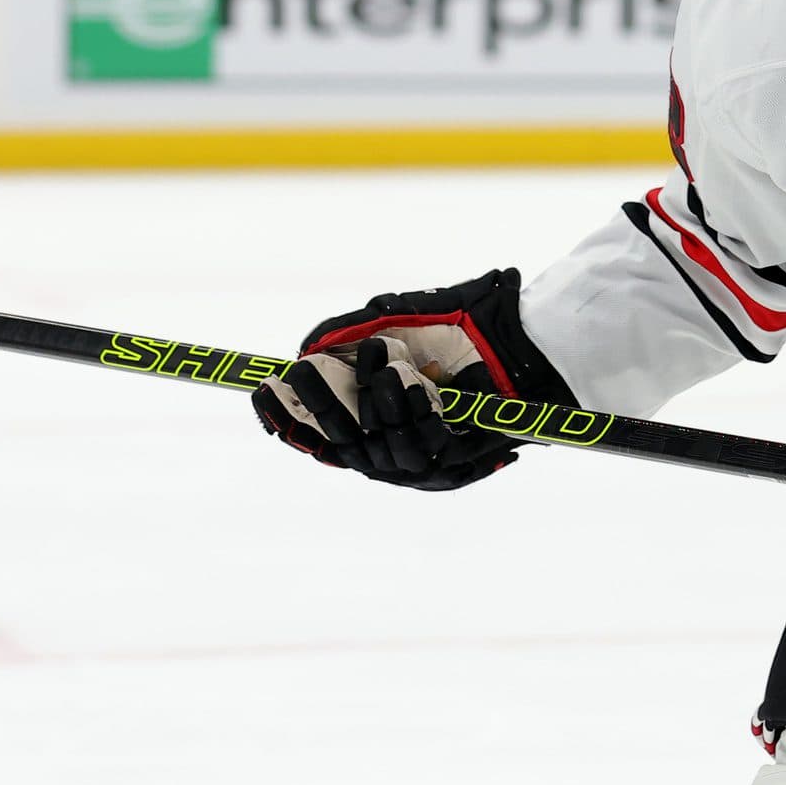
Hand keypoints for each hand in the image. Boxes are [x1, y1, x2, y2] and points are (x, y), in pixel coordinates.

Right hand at [254, 335, 521, 489]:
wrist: (524, 342)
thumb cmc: (461, 326)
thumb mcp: (396, 319)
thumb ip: (349, 331)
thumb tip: (304, 348)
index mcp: (370, 420)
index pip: (317, 433)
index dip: (287, 417)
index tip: (262, 391)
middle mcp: (390, 448)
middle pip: (340, 443)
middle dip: (321, 404)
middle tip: (302, 370)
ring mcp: (422, 461)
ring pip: (381, 447)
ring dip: (378, 405)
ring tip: (385, 365)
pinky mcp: (458, 465)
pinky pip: (426, 445)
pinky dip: (415, 413)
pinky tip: (412, 382)